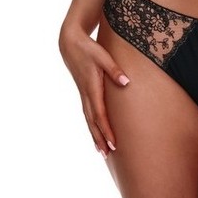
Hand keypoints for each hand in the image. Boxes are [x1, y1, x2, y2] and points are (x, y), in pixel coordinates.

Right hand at [58, 23, 129, 157]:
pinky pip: (87, 114)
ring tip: (101, 152)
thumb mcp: (103, 56)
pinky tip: (96, 134)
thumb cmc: (89, 49)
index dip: (107, 129)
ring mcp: (83, 94)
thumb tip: (127, 82)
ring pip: (89, 120)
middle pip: (93, 121)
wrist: (70, 44)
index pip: (100, 113)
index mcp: (92, 87)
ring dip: (95, 136)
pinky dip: (91, 126)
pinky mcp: (83, 93)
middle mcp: (86, 94)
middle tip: (107, 154)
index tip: (113, 143)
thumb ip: (114, 70)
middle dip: (100, 138)